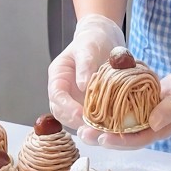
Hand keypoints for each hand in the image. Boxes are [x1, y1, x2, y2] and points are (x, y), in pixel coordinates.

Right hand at [47, 14, 125, 129]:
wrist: (104, 38)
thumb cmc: (92, 39)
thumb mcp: (88, 47)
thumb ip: (85, 64)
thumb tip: (83, 85)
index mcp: (58, 77)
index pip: (57, 97)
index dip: (67, 108)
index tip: (81, 115)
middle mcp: (65, 92)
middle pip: (63, 114)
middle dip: (77, 123)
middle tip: (94, 129)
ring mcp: (77, 100)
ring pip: (77, 120)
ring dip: (89, 128)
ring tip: (104, 132)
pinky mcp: (92, 105)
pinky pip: (93, 118)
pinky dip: (100, 124)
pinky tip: (113, 127)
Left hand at [90, 48, 170, 148]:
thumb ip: (169, 109)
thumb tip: (152, 123)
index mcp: (159, 130)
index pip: (137, 141)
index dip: (119, 142)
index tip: (101, 139)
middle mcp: (149, 130)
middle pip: (124, 140)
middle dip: (103, 139)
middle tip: (83, 134)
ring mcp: (143, 122)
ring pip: (120, 131)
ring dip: (101, 130)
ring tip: (82, 127)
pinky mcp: (138, 112)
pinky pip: (120, 118)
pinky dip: (106, 117)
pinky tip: (92, 112)